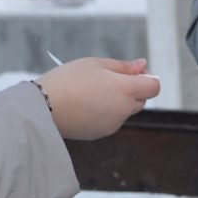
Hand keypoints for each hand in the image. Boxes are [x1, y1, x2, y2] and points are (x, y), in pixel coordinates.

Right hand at [34, 57, 160, 139]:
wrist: (42, 107)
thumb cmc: (68, 80)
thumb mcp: (95, 64)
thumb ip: (123, 66)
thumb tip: (143, 65)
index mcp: (125, 90)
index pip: (154, 87)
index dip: (147, 78)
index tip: (133, 72)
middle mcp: (123, 110)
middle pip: (141, 100)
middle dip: (132, 89)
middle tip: (109, 79)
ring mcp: (113, 124)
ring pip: (125, 111)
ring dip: (117, 102)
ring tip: (91, 92)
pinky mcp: (101, 133)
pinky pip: (111, 120)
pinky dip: (105, 113)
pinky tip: (84, 105)